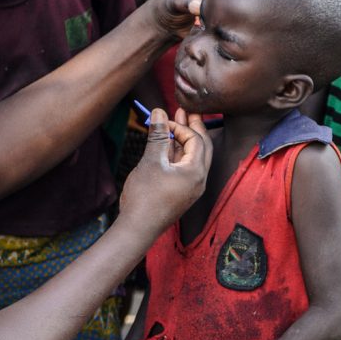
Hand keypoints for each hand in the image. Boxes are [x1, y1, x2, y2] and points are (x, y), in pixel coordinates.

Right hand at [118, 108, 211, 236]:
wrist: (138, 229)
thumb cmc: (144, 196)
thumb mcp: (150, 161)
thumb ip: (157, 135)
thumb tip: (159, 112)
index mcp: (196, 172)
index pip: (196, 140)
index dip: (181, 126)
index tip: (164, 119)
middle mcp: (199, 180)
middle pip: (202, 147)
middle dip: (193, 127)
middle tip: (187, 110)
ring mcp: (191, 188)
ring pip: (193, 157)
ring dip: (184, 140)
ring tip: (175, 123)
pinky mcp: (182, 193)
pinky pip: (185, 168)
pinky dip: (179, 154)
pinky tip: (168, 145)